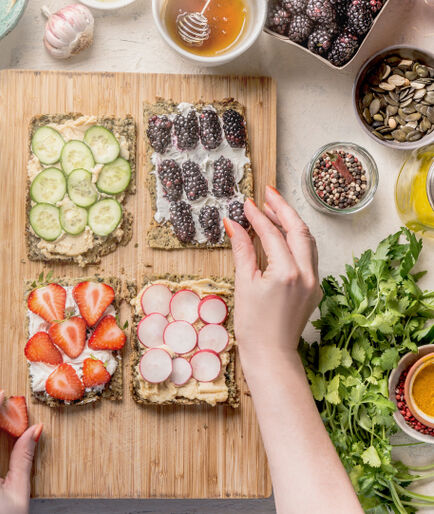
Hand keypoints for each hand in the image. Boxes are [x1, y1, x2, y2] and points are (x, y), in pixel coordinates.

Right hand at [224, 186, 321, 363]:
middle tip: (268, 194)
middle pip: (299, 229)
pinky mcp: (315, 288)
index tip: (246, 204)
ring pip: (308, 240)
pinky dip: (296, 239)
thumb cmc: (254, 325)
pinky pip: (308, 254)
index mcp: (287, 272)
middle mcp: (307, 273)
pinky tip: (283, 235)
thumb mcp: (244, 284)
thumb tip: (233, 225)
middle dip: (283, 209)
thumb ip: (242, 250)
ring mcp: (314, 281)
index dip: (258, 217)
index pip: (273, 234)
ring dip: (292, 222)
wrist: (271, 354)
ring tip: (274, 210)